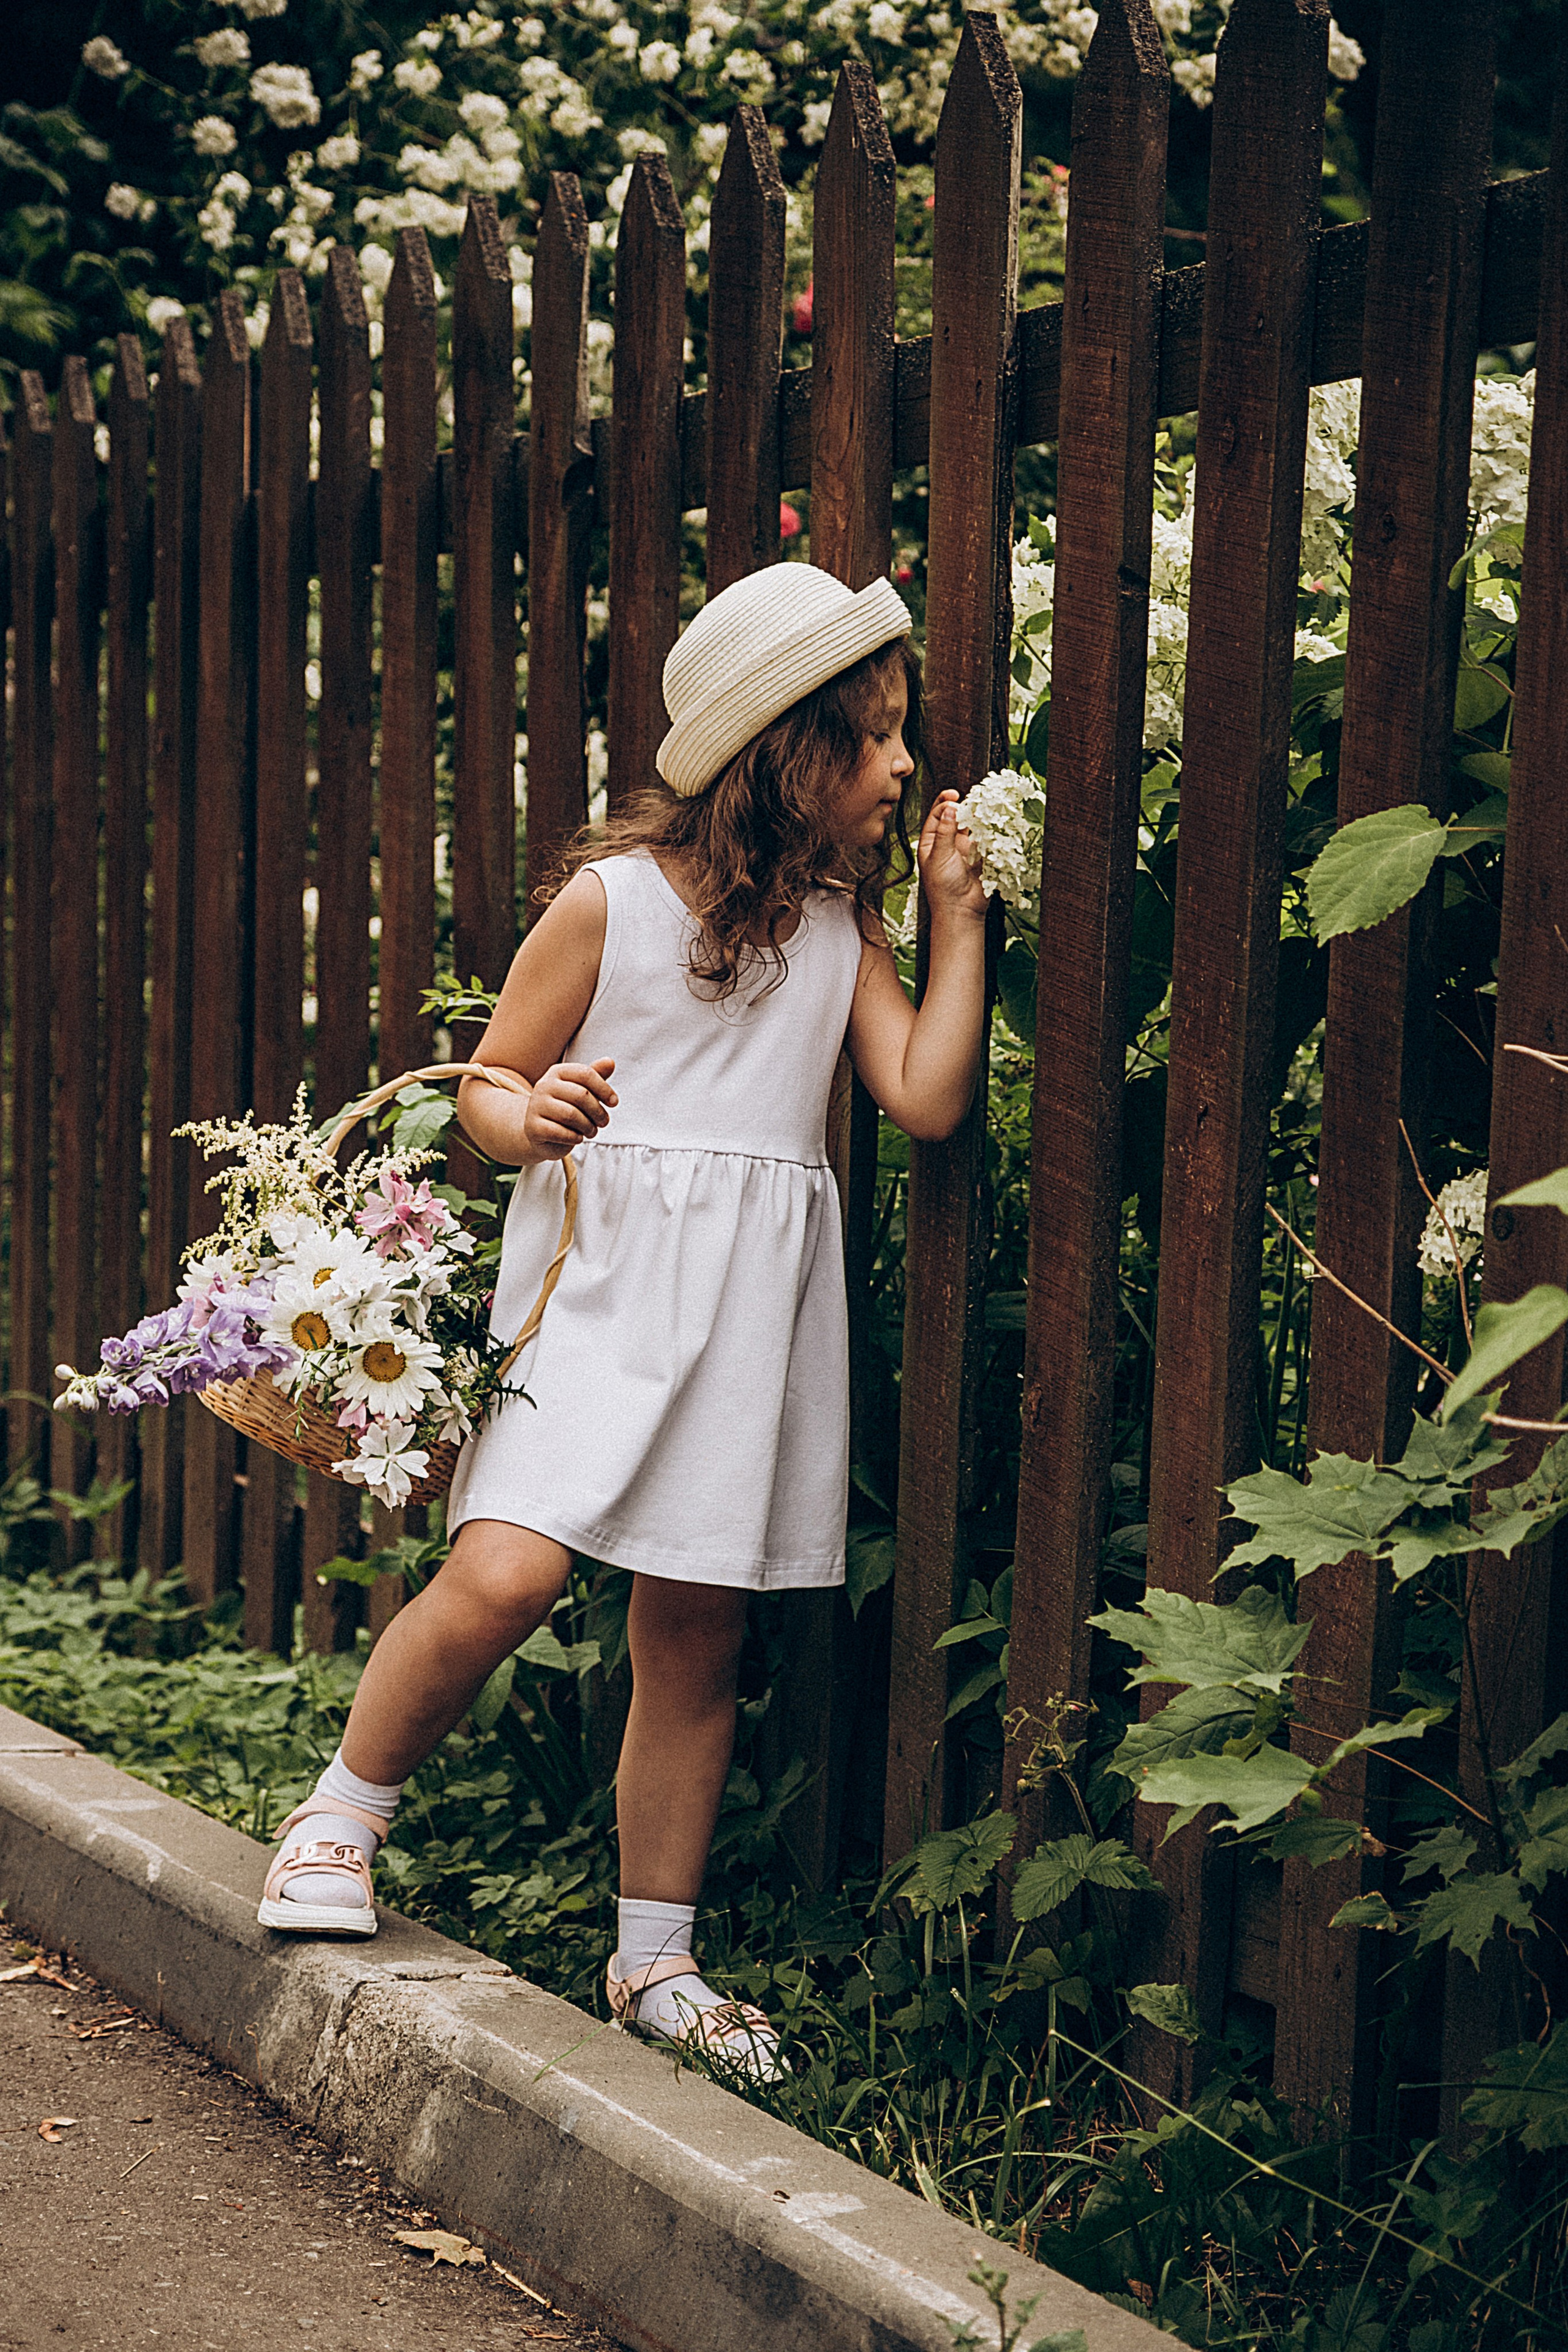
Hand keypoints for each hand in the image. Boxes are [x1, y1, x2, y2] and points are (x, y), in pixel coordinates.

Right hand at [522, 1057, 617, 1158]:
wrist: (540, 1131)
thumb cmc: (566, 1108)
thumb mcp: (581, 1090)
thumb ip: (596, 1076)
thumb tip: (610, 1062)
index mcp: (557, 1072)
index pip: (586, 1074)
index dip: (604, 1089)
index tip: (614, 1103)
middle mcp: (543, 1085)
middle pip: (581, 1095)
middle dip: (598, 1111)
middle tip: (603, 1122)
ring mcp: (535, 1106)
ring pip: (571, 1115)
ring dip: (588, 1126)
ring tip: (592, 1131)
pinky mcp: (533, 1127)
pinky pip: (560, 1132)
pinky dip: (575, 1137)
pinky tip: (578, 1138)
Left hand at [918, 790, 988, 923]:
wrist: (962, 910)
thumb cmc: (943, 886)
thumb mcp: (940, 855)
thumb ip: (945, 831)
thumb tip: (950, 808)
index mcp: (931, 842)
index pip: (936, 815)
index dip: (944, 802)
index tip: (953, 794)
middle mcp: (947, 843)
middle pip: (954, 817)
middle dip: (963, 806)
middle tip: (971, 799)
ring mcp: (964, 849)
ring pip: (971, 826)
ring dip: (976, 816)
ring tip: (983, 807)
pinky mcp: (980, 856)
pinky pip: (984, 838)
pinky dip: (988, 829)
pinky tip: (992, 821)